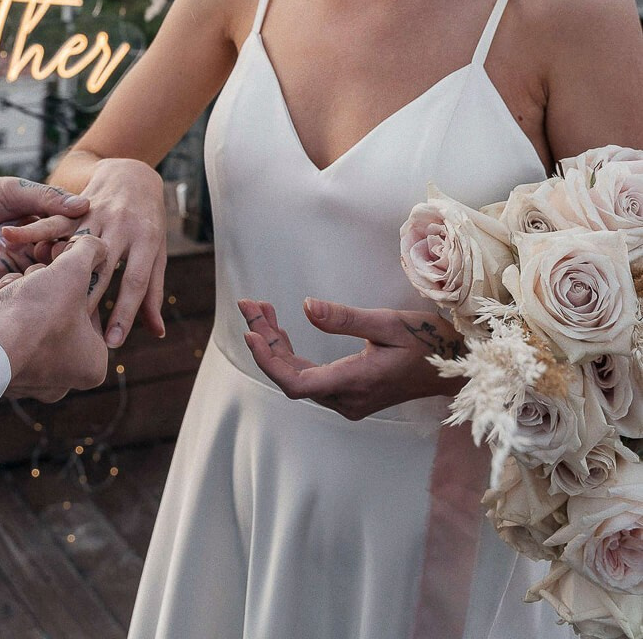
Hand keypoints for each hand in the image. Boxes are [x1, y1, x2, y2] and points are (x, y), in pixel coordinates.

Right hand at [0, 158, 166, 347]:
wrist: (133, 174)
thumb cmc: (147, 222)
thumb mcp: (155, 253)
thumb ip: (152, 293)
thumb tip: (157, 334)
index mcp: (146, 239)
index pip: (136, 281)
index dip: (124, 312)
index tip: (113, 343)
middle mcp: (122, 225)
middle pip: (102, 268)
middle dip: (87, 301)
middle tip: (70, 334)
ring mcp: (98, 213)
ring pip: (75, 245)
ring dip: (56, 269)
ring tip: (37, 296)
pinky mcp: (76, 205)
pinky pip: (53, 220)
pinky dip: (32, 230)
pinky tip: (9, 239)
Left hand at [0, 176, 88, 295]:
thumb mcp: (11, 191)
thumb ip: (46, 199)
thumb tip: (84, 206)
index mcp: (38, 222)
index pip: (64, 235)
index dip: (66, 240)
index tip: (61, 241)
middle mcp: (30, 247)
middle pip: (54, 261)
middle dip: (49, 261)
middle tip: (37, 255)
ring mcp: (13, 268)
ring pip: (36, 280)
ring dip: (29, 275)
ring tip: (13, 266)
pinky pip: (13, 294)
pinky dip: (10, 288)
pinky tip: (1, 279)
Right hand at [0, 235, 109, 400]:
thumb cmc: (38, 311)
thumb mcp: (75, 268)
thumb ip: (91, 250)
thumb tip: (97, 244)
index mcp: (91, 365)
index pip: (89, 308)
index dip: (74, 279)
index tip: (62, 267)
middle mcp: (62, 379)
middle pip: (57, 310)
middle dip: (42, 286)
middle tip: (36, 279)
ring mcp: (27, 376)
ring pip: (28, 315)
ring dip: (17, 292)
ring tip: (11, 292)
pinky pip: (3, 327)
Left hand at [238, 297, 465, 419]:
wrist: (455, 366)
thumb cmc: (427, 340)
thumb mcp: (386, 322)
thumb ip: (344, 318)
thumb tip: (305, 307)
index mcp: (356, 382)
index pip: (296, 383)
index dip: (268, 360)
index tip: (250, 332)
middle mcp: (348, 399)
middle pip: (292, 377)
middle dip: (266, 342)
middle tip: (250, 305)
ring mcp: (349, 400)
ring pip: (300, 377)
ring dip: (277, 347)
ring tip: (262, 311)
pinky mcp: (352, 394)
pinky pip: (312, 378)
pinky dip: (293, 354)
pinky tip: (282, 332)